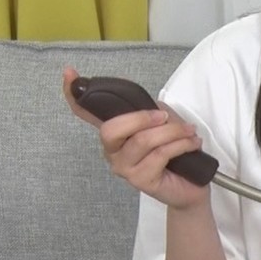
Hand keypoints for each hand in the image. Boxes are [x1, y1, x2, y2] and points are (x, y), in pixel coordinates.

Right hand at [62, 67, 209, 208]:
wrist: (192, 185)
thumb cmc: (176, 151)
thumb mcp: (164, 121)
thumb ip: (152, 111)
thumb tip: (153, 109)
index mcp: (115, 132)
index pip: (87, 114)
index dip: (75, 95)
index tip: (68, 73)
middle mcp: (113, 150)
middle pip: (112, 129)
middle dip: (141, 118)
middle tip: (164, 116)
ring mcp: (123, 168)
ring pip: (142, 141)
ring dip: (171, 132)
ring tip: (188, 132)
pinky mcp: (140, 181)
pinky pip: (159, 155)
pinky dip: (180, 145)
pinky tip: (191, 144)